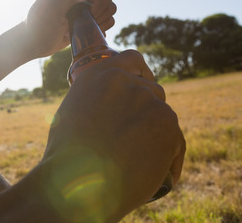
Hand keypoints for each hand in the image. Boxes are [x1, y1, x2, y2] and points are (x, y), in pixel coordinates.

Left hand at [22, 0, 116, 58]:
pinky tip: (83, 33)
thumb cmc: (40, 25)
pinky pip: (107, 20)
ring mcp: (83, 2)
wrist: (32, 43)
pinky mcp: (87, 16)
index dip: (93, 8)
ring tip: (79, 28)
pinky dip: (100, 29)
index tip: (75, 18)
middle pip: (107, 1)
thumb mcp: (52, 7)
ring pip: (110, 11)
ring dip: (98, 23)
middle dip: (96, 16)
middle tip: (78, 24)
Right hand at [33, 50, 185, 221]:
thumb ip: (95, 101)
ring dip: (160, 136)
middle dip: (149, 112)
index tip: (145, 86)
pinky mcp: (166, 124)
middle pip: (152, 91)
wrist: (73, 183)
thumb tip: (113, 108)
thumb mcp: (71, 115)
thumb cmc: (65, 157)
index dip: (142, 73)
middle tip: (140, 138)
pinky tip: (162, 175)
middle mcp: (124, 80)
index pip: (132, 59)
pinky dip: (170, 158)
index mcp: (98, 75)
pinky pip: (177, 142)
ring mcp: (147, 100)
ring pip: (165, 117)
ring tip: (147, 161)